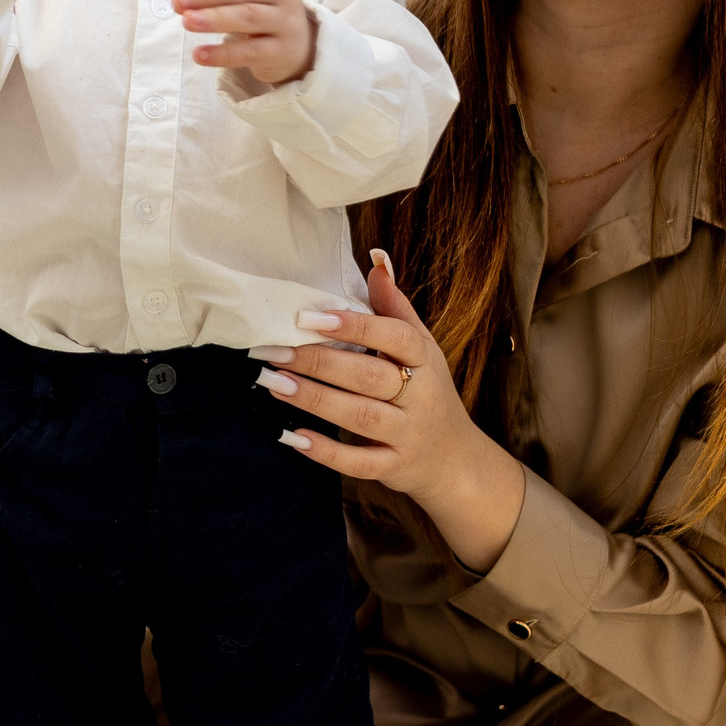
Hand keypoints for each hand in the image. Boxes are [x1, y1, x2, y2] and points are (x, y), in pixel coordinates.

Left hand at [156, 0, 315, 85]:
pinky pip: (252, 52)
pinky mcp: (283, 51)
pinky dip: (224, 54)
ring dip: (215, 19)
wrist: (294, 48)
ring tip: (185, 23)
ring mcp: (285, 22)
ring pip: (249, 17)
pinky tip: (200, 55)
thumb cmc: (255, 11)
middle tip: (177, 2)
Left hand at [255, 252, 525, 570]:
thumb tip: (376, 258)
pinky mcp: (393, 467)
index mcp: (424, 359)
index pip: (394, 336)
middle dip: (319, 362)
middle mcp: (419, 396)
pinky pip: (359, 463)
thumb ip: (394, 306)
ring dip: (314, 399)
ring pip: (360, 416)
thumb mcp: (420, 346)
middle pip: (369, 376)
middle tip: (273, 349)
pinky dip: (326, 451)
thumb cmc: (426, 390)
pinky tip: (293, 435)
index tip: (308, 315)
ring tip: (273, 382)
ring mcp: (407, 434)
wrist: (453, 457)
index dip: (354, 324)